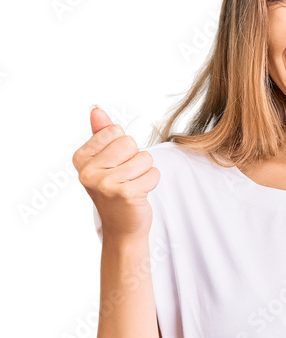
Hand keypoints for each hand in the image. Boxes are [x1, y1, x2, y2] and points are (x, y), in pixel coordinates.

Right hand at [73, 105, 159, 239]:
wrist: (122, 229)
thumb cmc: (115, 192)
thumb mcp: (104, 161)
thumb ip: (101, 134)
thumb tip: (96, 108)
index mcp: (81, 159)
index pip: (115, 131)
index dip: (123, 148)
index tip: (114, 167)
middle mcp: (88, 172)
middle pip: (129, 142)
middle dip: (135, 158)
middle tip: (126, 178)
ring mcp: (105, 184)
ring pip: (144, 158)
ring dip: (144, 172)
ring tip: (132, 186)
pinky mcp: (125, 194)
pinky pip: (153, 173)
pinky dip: (151, 183)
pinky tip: (139, 195)